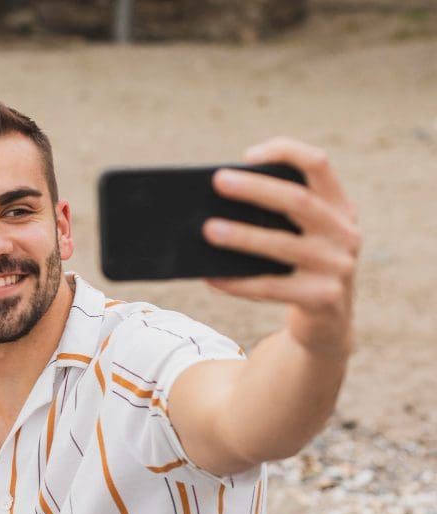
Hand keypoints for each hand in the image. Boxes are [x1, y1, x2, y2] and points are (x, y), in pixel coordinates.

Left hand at [202, 137, 360, 355]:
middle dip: (255, 188)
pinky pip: (270, 287)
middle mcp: (345, 232)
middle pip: (298, 200)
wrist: (327, 322)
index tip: (247, 154)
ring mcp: (338, 266)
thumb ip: (276, 216)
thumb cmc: (299, 267)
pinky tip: (211, 277)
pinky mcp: (323, 298)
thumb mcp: (300, 236)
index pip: (319, 164)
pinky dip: (237, 282)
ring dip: (242, 236)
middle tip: (218, 181)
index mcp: (339, 207)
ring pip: (282, 244)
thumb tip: (214, 206)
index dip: (285, 152)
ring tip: (207, 229)